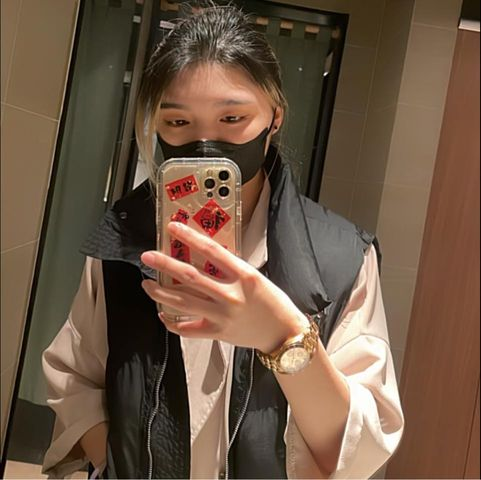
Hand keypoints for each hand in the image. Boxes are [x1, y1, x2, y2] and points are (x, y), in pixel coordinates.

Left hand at [140, 222, 308, 352]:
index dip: (189, 237)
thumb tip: (204, 257)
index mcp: (243, 275)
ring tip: (147, 284)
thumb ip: (231, 268)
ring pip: (182, 303)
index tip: (173, 228)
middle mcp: (230, 294)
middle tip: (147, 256)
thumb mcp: (255, 276)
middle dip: (164, 264)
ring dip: (160, 292)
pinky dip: (171, 322)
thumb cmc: (272, 301)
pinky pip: (187, 329)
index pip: (211, 250)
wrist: (283, 333)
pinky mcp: (217, 333)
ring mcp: (222, 316)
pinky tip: (162, 314)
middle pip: (190, 276)